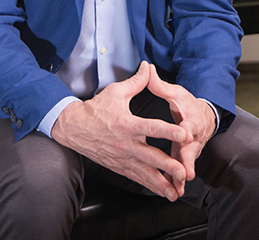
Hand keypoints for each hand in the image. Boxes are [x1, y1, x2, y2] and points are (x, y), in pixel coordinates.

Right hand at [51, 62, 187, 200]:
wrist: (74, 128)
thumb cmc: (96, 109)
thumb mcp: (116, 92)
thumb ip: (136, 82)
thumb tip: (148, 67)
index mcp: (128, 124)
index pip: (152, 127)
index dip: (169, 131)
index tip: (184, 134)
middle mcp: (126, 144)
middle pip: (151, 156)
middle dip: (168, 166)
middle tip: (183, 171)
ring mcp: (123, 158)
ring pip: (146, 173)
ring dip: (162, 183)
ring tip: (176, 192)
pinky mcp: (120, 167)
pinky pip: (138, 178)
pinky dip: (151, 186)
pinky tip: (164, 192)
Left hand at [145, 64, 215, 196]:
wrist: (202, 116)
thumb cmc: (187, 104)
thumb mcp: (176, 92)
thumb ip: (160, 85)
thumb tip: (147, 69)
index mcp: (190, 119)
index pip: (189, 124)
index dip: (186, 131)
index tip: (185, 135)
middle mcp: (192, 137)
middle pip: (190, 150)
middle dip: (187, 162)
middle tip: (185, 173)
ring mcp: (189, 150)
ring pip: (185, 165)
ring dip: (181, 177)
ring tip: (177, 189)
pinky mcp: (184, 158)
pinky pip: (180, 171)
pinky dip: (176, 182)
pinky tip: (171, 193)